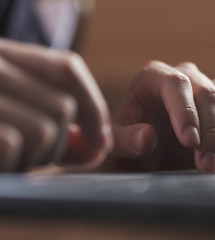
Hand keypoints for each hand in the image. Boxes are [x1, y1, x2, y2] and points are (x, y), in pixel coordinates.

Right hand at [0, 39, 112, 171]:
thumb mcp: (16, 114)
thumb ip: (56, 124)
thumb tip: (100, 146)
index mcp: (4, 54)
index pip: (67, 68)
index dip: (93, 107)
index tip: (100, 141)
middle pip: (63, 105)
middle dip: (59, 143)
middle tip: (31, 155)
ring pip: (44, 129)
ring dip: (34, 156)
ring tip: (10, 157)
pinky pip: (12, 144)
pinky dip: (10, 164)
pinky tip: (0, 163)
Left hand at [105, 61, 214, 172]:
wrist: (148, 162)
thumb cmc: (129, 154)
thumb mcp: (116, 152)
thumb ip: (125, 142)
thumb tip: (148, 137)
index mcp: (152, 79)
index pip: (176, 83)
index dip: (186, 111)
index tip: (190, 143)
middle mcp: (185, 77)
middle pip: (210, 93)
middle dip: (212, 132)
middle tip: (207, 165)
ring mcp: (212, 88)